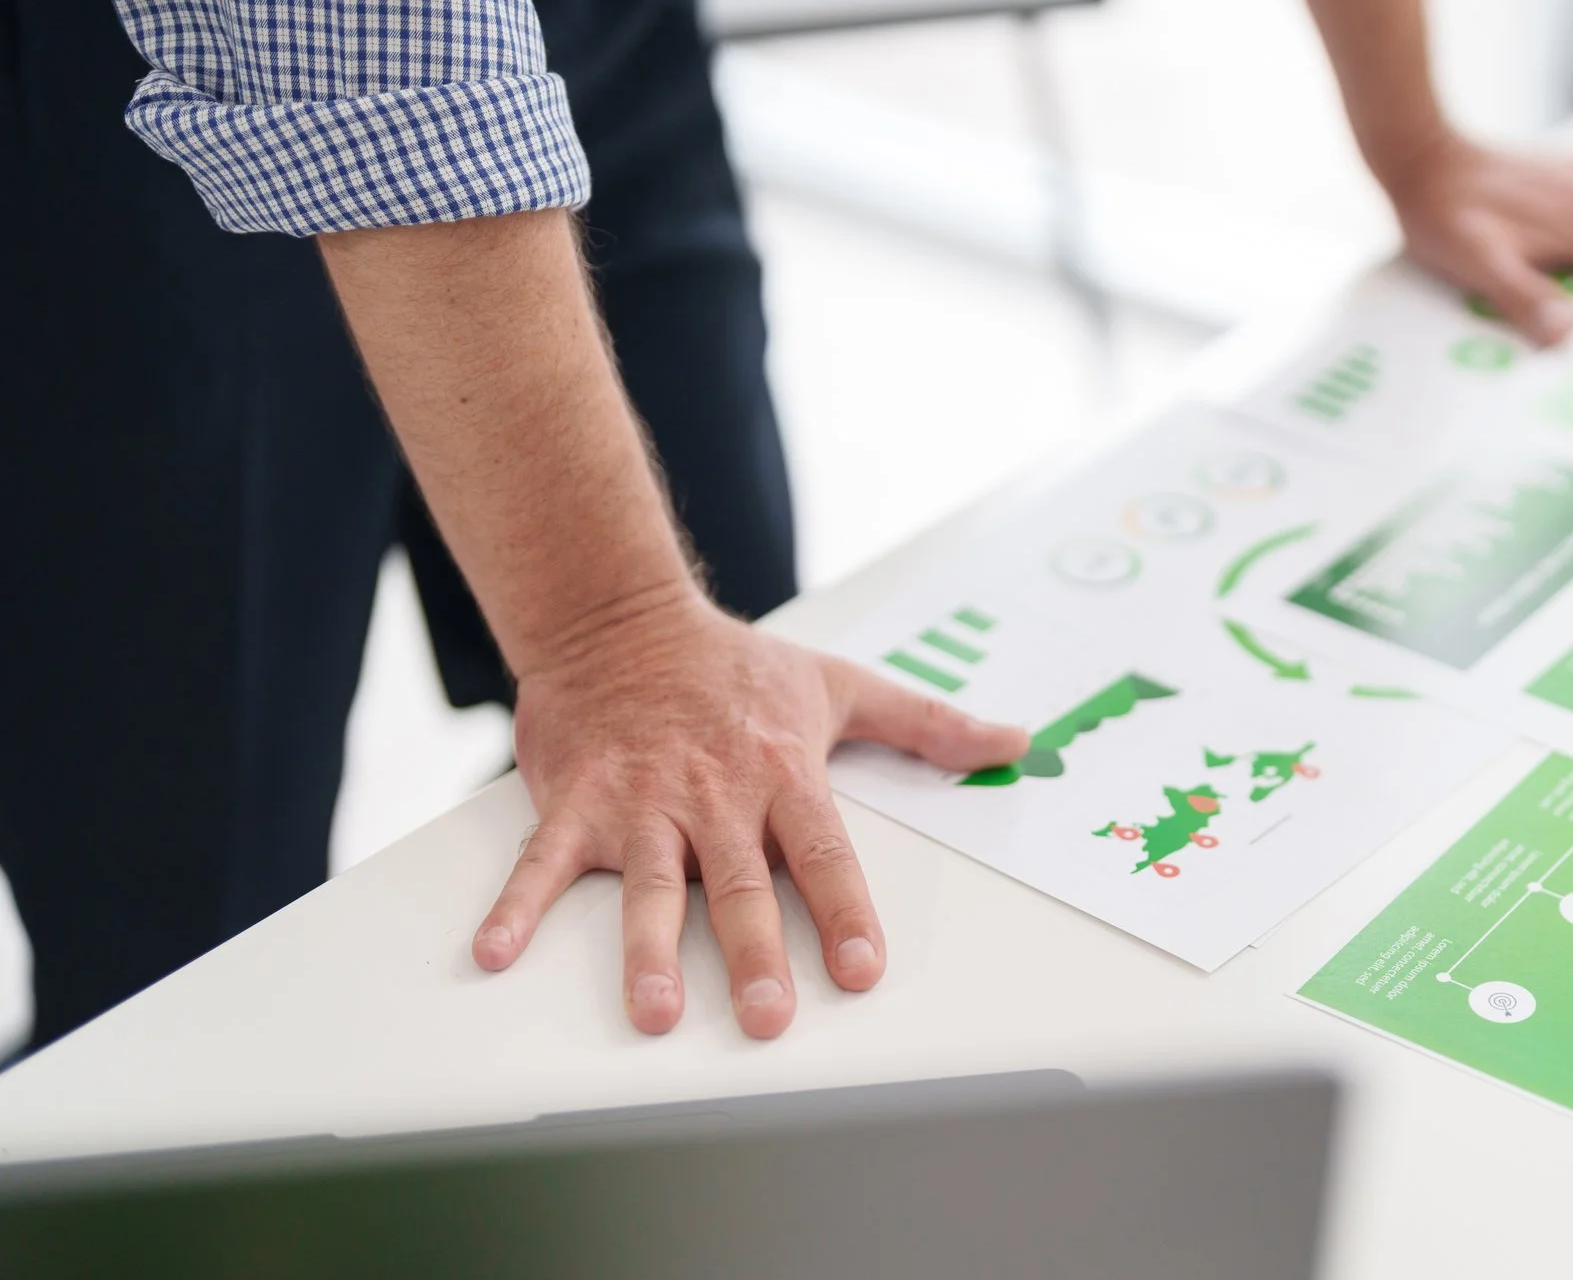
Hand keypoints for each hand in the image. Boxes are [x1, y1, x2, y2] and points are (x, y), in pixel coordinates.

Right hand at [469, 594, 1028, 1038]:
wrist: (620, 616)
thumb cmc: (734, 667)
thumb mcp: (841, 684)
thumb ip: (929, 723)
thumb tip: (1015, 740)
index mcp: (780, 772)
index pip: (821, 852)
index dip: (843, 911)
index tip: (862, 969)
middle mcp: (713, 794)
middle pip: (738, 884)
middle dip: (754, 952)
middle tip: (769, 1017)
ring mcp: (640, 800)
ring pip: (647, 884)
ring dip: (647, 951)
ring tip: (657, 1011)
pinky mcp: (575, 801)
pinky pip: (541, 860)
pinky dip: (517, 906)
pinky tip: (497, 953)